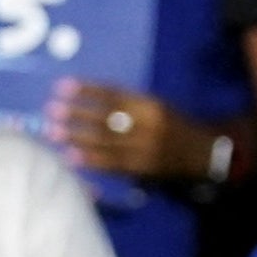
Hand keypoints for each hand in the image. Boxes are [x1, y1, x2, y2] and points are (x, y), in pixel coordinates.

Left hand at [48, 81, 216, 183]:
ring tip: (54, 132)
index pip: (112, 95)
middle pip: (105, 118)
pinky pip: (112, 164)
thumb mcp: (157, 106)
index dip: (86, 90)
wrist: (204, 153)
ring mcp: (144, 149)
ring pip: (105, 142)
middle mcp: (147, 126)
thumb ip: (130, 104)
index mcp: (150, 105)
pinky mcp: (142, 169)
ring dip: (77, 137)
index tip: (63, 87)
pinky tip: (71, 157)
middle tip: (52, 110)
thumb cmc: (175, 125)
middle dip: (76, 114)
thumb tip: (91, 101)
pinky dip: (90, 160)